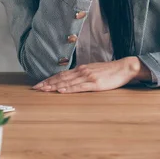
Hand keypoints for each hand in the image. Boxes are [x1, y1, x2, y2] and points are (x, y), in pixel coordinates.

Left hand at [32, 57, 150, 93]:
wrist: (124, 68)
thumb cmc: (109, 71)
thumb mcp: (94, 70)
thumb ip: (83, 74)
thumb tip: (72, 79)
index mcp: (81, 69)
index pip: (61, 74)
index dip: (49, 79)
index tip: (39, 84)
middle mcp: (82, 71)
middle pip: (61, 78)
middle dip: (48, 83)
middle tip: (36, 88)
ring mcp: (88, 77)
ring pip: (68, 82)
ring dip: (55, 86)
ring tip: (44, 90)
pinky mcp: (95, 84)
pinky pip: (79, 87)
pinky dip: (69, 89)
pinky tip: (61, 91)